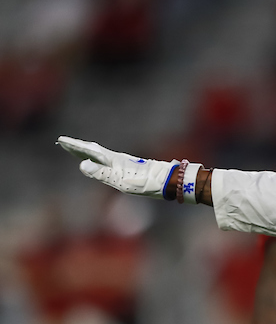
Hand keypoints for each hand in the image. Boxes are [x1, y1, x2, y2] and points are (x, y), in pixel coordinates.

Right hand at [57, 136, 177, 198]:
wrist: (166, 180)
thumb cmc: (144, 182)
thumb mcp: (120, 180)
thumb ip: (101, 173)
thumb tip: (82, 165)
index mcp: (112, 160)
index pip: (89, 151)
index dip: (75, 147)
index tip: (61, 140)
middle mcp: (116, 159)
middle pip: (94, 151)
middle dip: (78, 148)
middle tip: (64, 143)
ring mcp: (123, 162)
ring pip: (101, 154)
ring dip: (88, 152)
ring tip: (78, 150)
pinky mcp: (129, 168)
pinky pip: (108, 160)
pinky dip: (98, 158)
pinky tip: (101, 162)